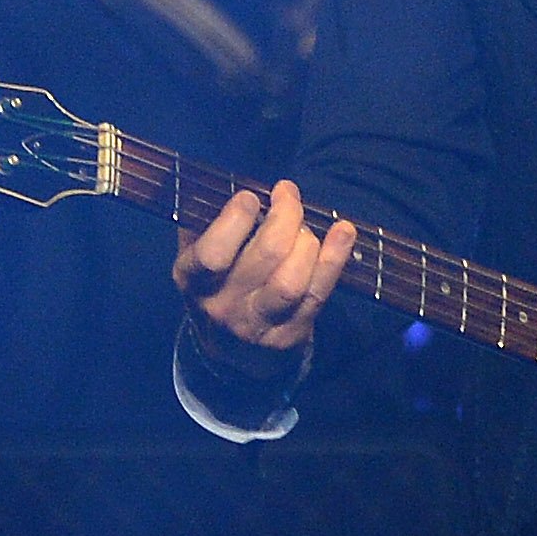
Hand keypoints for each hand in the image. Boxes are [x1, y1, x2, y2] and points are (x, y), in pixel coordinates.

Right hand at [170, 179, 356, 358]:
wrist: (230, 351)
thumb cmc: (218, 284)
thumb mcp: (198, 255)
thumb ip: (208, 221)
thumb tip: (236, 185)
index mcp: (193, 279)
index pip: (213, 253)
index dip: (236, 220)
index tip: (252, 197)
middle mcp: (222, 306)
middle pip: (266, 256)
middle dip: (287, 216)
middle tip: (288, 195)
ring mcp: (258, 326)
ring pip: (292, 281)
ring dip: (308, 242)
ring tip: (306, 227)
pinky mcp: (290, 336)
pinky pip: (318, 294)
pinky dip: (335, 258)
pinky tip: (343, 231)